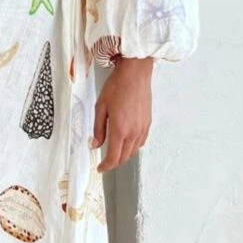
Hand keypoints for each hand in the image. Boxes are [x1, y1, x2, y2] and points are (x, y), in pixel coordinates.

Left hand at [91, 56, 153, 170]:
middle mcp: (134, 131)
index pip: (114, 157)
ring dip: (123, 155)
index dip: (106, 166)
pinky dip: (132, 147)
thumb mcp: (100, 107)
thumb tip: (95, 144)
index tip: (100, 168)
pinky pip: (141, 142)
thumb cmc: (117, 86)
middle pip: (124, 157)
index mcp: (120, 129)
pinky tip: (126, 142)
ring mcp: (143, 128)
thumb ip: (98, 128)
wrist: (135, 73)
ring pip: (133, 151)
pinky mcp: (148, 123)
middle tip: (105, 162)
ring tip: (114, 152)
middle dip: (114, 163)